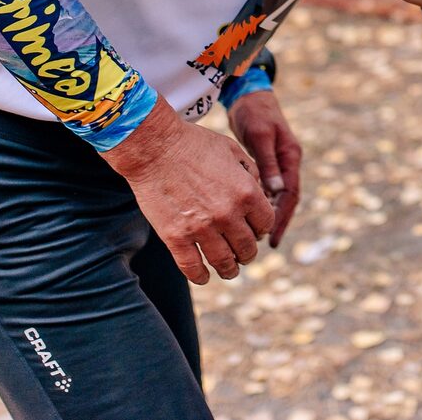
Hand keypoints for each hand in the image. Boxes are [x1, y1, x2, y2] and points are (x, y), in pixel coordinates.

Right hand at [100, 100, 274, 283]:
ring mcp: (201, 228)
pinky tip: (203, 277)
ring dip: (229, 270)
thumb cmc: (194, 143)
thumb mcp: (233, 150)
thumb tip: (260, 191)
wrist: (155, 147)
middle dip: (247, 253)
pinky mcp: (176, 238)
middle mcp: (228, 214)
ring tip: (229, 270)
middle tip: (243, 254)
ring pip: (224, 262)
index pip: (266, 224)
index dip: (261, 228)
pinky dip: (200, 276)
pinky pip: (192, 267)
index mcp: (247, 192)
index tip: (255, 231)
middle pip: (247, 247)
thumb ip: (251, 172)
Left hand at [228, 89, 302, 247]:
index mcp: (290, 157)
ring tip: (253, 235)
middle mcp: (286, 163)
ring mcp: (277, 163)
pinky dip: (257, 203)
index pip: (290, 194)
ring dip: (266, 214)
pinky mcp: (265, 162)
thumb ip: (268, 163)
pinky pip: (264, 188)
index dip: (283, 217)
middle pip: (285, 200)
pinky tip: (245, 216)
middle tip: (264, 244)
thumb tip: (275, 191)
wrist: (249, 95)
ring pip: (275, 196)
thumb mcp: (261, 136)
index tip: (272, 237)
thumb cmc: (255, 113)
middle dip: (276, 222)